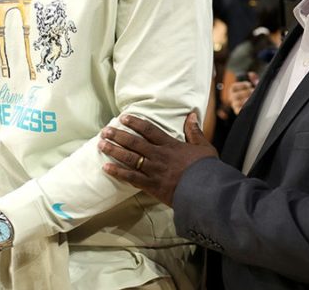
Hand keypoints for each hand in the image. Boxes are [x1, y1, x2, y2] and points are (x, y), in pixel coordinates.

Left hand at [99, 113, 217, 206]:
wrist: (207, 192)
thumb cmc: (207, 170)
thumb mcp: (204, 147)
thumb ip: (194, 131)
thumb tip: (191, 115)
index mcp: (170, 145)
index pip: (149, 130)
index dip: (135, 123)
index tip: (123, 118)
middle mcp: (159, 156)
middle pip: (134, 142)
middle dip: (118, 135)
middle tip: (105, 130)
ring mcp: (153, 170)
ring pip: (129, 158)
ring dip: (114, 150)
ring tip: (101, 144)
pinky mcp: (151, 185)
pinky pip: (131, 177)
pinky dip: (117, 172)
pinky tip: (106, 167)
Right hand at [225, 71, 258, 114]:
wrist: (258, 105)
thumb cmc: (254, 95)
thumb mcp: (255, 86)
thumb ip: (254, 80)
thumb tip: (251, 74)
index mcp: (234, 91)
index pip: (233, 87)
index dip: (241, 85)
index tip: (250, 84)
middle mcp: (233, 98)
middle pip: (234, 95)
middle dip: (245, 93)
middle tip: (253, 92)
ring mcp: (235, 105)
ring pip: (235, 103)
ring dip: (245, 100)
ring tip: (252, 99)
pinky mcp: (238, 111)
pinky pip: (238, 110)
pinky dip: (243, 107)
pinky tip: (249, 105)